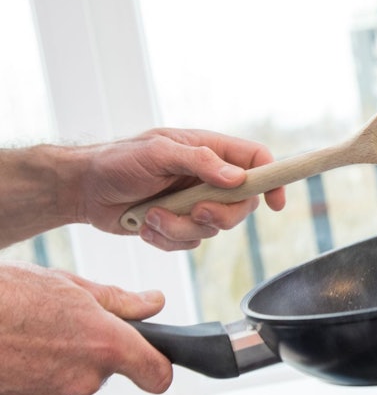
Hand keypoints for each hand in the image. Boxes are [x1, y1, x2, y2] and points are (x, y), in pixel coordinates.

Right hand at [0, 261, 173, 394]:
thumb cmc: (4, 296)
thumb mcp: (69, 284)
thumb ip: (118, 301)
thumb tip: (153, 303)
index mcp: (106, 345)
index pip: (156, 374)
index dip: (157, 368)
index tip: (153, 362)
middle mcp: (84, 378)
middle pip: (103, 372)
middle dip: (87, 350)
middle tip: (58, 325)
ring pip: (68, 383)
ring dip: (56, 364)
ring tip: (26, 336)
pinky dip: (29, 379)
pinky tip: (11, 354)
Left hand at [71, 128, 286, 250]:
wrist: (82, 190)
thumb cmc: (116, 161)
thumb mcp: (157, 152)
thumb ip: (199, 161)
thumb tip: (238, 177)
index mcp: (209, 151)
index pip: (257, 161)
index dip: (273, 180)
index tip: (275, 203)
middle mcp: (208, 178)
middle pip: (242, 205)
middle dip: (219, 216)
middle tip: (196, 211)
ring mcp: (194, 204)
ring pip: (213, 230)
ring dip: (181, 227)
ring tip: (153, 214)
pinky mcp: (178, 225)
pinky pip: (189, 243)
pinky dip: (167, 238)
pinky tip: (146, 224)